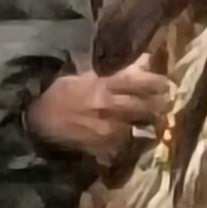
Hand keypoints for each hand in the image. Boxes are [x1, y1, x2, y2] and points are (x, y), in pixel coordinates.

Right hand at [27, 57, 171, 164]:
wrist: (38, 121)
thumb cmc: (58, 94)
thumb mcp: (81, 76)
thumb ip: (112, 72)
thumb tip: (141, 60)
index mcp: (103, 86)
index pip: (138, 82)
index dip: (156, 83)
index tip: (167, 83)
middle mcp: (108, 106)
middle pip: (144, 106)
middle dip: (160, 104)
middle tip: (168, 102)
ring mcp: (106, 129)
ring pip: (138, 126)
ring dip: (150, 123)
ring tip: (159, 120)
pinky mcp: (101, 147)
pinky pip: (123, 146)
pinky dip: (131, 142)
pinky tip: (137, 140)